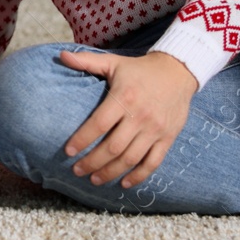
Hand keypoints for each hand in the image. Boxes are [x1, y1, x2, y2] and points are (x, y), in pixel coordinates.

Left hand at [59, 50, 197, 188]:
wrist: (178, 71)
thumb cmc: (139, 69)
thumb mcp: (113, 62)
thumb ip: (87, 61)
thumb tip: (61, 56)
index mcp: (124, 97)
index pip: (99, 124)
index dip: (82, 140)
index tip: (68, 152)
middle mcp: (140, 116)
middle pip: (113, 147)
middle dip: (92, 162)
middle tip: (77, 171)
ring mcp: (155, 130)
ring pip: (130, 159)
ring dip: (111, 172)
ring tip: (94, 180)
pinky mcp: (168, 138)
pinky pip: (153, 163)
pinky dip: (138, 176)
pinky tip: (124, 183)